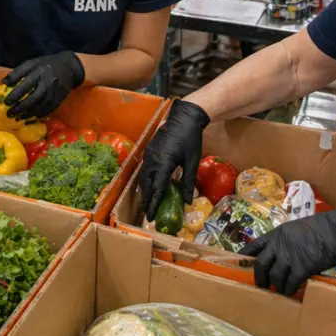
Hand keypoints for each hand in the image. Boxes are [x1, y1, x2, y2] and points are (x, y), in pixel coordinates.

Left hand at [3, 51, 84, 119]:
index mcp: (39, 72)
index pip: (25, 85)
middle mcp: (48, 83)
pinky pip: (48, 110)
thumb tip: (3, 82)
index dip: (15, 95)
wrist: (69, 68)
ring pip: (40, 107)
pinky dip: (38, 115)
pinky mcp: (59, 100)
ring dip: (28, 114)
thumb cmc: (47, 64)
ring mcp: (54, 93)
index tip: (6, 102)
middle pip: (33, 98)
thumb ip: (17, 72)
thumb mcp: (32, 63)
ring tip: (17, 117)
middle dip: (20, 107)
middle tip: (9, 113)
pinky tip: (30, 116)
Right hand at [138, 99, 208, 219]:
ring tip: (148, 202)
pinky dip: (146, 179)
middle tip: (148, 213)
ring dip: (145, 190)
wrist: (184, 117)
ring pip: (144, 176)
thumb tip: (188, 202)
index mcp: (164, 163)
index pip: (156, 189)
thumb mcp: (192, 162)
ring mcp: (149, 153)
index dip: (153, 204)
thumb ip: (188, 182)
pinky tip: (149, 185)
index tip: (151, 217)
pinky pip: (144, 168)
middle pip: (147, 184)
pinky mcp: (149, 149)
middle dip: (147, 200)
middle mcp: (152, 159)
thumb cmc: (191, 139)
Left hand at [241, 205, 335, 297]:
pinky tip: (291, 292)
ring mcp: (290, 256)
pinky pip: (290, 283)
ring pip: (274, 277)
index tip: (239, 265)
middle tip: (261, 285)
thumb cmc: (321, 227)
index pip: (253, 246)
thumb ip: (285, 241)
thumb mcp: (296, 229)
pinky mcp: (302, 267)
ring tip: (279, 291)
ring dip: (275, 286)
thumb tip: (279, 254)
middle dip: (259, 278)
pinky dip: (289, 290)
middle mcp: (279, 245)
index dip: (244, 257)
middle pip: (260, 265)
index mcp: (276, 234)